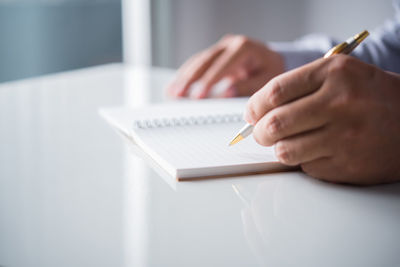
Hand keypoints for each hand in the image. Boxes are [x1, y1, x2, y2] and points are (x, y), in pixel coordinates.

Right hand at [167, 35, 283, 97]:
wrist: (273, 59)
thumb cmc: (271, 69)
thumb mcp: (267, 79)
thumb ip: (247, 87)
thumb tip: (226, 93)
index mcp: (243, 47)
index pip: (221, 66)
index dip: (208, 82)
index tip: (198, 97)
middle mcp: (229, 44)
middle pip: (204, 61)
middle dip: (189, 79)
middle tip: (178, 94)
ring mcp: (220, 48)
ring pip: (198, 61)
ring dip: (184, 77)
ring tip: (172, 92)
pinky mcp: (215, 55)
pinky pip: (198, 63)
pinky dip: (187, 75)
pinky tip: (177, 84)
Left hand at [245, 55, 399, 184]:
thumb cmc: (368, 96)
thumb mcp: (338, 75)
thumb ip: (297, 87)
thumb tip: (256, 111)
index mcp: (333, 74)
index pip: (275, 92)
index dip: (254, 107)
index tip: (251, 114)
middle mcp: (339, 103)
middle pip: (274, 124)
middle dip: (259, 132)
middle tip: (261, 133)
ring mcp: (344, 136)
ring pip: (284, 151)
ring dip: (279, 149)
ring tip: (288, 143)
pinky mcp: (347, 164)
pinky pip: (305, 167)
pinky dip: (304, 161)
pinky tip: (320, 151)